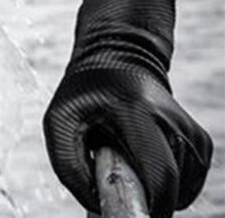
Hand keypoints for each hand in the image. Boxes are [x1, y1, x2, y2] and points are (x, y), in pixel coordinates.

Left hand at [44, 0, 211, 217]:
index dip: (153, 206)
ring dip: (153, 187)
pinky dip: (166, 183)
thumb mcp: (60, 121)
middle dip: (149, 200)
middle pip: (174, 186)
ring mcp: (192, 132)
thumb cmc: (84, 93)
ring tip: (128, 156)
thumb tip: (97, 208)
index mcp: (138, 111)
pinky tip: (144, 158)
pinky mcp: (201, 142)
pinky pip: (188, 183)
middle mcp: (173, 121)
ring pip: (182, 189)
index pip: (161, 173)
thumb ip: (68, 166)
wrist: (118, 59)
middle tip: (122, 185)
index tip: (138, 215)